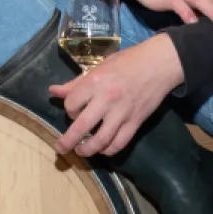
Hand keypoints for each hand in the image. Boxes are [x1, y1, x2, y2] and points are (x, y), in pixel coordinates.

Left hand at [49, 37, 186, 157]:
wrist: (159, 64)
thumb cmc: (127, 62)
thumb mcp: (99, 67)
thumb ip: (76, 83)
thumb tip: (53, 91)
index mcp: (94, 82)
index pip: (71, 104)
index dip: (69, 109)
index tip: (74, 109)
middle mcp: (106, 99)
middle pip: (81, 127)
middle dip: (67, 141)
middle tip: (61, 148)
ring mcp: (122, 113)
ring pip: (101, 140)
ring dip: (88, 150)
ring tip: (81, 151)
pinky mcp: (135, 122)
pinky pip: (119, 143)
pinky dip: (108, 150)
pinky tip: (102, 149)